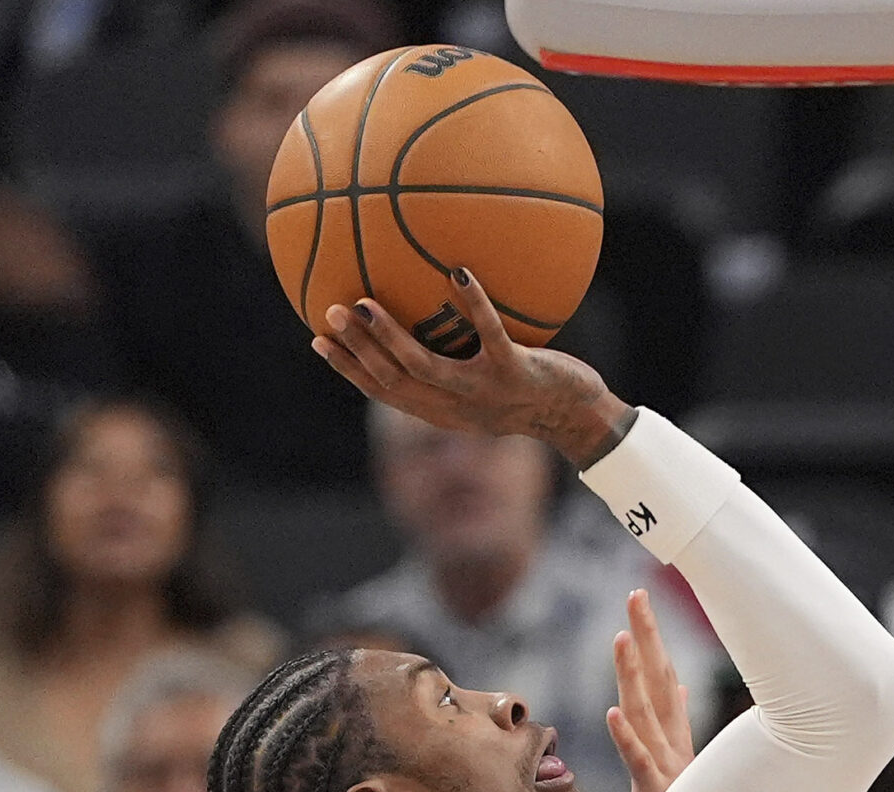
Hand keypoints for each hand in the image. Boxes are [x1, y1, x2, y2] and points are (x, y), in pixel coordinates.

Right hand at [314, 269, 633, 466]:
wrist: (576, 416)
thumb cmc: (527, 392)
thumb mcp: (482, 383)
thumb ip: (449, 361)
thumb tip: (421, 313)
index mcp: (441, 410)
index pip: (384, 392)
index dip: (349, 369)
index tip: (317, 341)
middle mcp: (456, 406)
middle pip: (393, 380)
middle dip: (357, 350)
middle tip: (331, 313)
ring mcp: (485, 391)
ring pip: (424, 366)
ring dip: (390, 336)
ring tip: (365, 302)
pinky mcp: (515, 372)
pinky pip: (489, 333)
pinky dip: (474, 304)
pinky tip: (458, 273)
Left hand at [606, 590, 695, 791]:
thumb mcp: (683, 764)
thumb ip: (679, 723)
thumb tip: (681, 688)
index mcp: (676, 736)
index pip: (664, 677)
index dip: (651, 639)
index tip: (639, 601)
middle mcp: (672, 744)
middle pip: (658, 682)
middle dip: (647, 638)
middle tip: (636, 596)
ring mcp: (666, 767)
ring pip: (646, 714)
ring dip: (635, 676)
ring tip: (622, 639)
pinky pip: (639, 761)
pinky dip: (627, 737)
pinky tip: (612, 713)